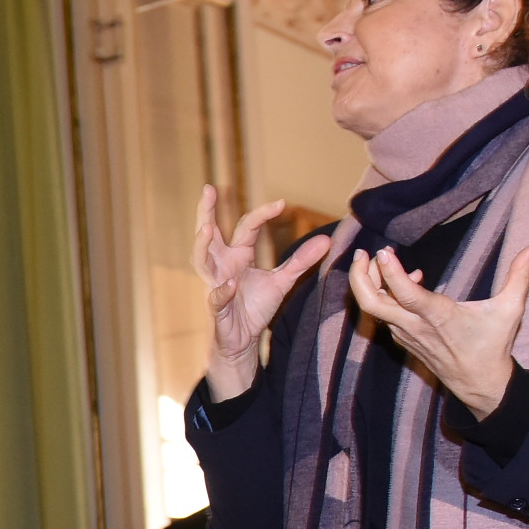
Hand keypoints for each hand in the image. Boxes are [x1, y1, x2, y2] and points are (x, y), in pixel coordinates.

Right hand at [195, 185, 334, 399]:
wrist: (244, 340)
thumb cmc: (255, 307)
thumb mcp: (282, 281)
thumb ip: (301, 261)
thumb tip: (326, 239)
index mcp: (237, 255)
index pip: (246, 227)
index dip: (262, 214)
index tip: (282, 204)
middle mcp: (222, 266)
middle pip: (209, 235)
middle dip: (205, 212)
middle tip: (207, 189)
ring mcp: (215, 285)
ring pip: (201, 261)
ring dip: (201, 245)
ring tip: (206, 228)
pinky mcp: (216, 309)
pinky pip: (215, 297)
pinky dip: (221, 291)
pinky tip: (229, 284)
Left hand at [344, 237, 528, 419]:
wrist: (480, 383)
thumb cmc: (494, 346)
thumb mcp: (511, 310)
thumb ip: (521, 276)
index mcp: (438, 316)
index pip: (405, 293)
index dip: (391, 272)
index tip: (384, 251)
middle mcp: (415, 326)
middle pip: (371, 303)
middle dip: (360, 277)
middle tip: (362, 253)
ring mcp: (406, 334)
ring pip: (374, 308)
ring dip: (371, 283)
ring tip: (381, 260)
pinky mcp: (404, 339)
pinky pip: (385, 315)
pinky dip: (385, 295)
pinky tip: (406, 282)